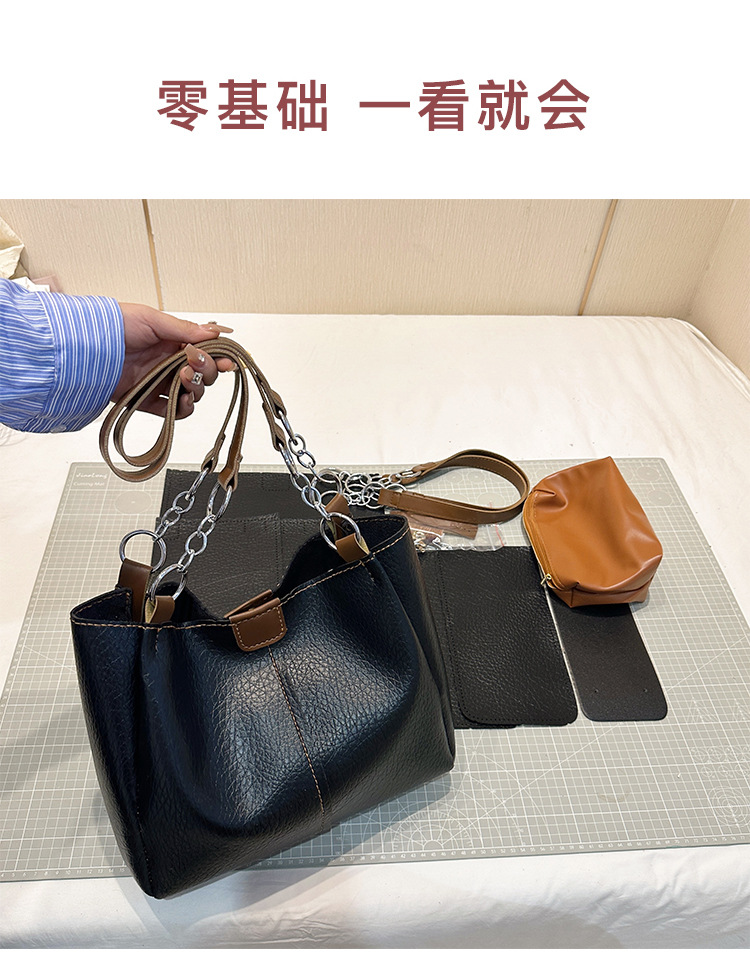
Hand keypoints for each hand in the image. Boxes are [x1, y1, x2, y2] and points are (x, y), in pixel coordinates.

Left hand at [113, 304, 235, 417]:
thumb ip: (184, 329)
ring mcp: (160, 383)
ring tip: (185, 379)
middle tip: (194, 364)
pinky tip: (184, 399)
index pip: (205, 353)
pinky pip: (174, 411)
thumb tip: (214, 332)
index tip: (226, 362)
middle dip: (206, 371)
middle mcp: (169, 363)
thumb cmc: (113, 327)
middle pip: (203, 374)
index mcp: (172, 342)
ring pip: (193, 393)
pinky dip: (183, 408)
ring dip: (197, 388)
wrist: (86, 350)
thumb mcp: (152, 320)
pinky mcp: (149, 401)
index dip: (218, 358)